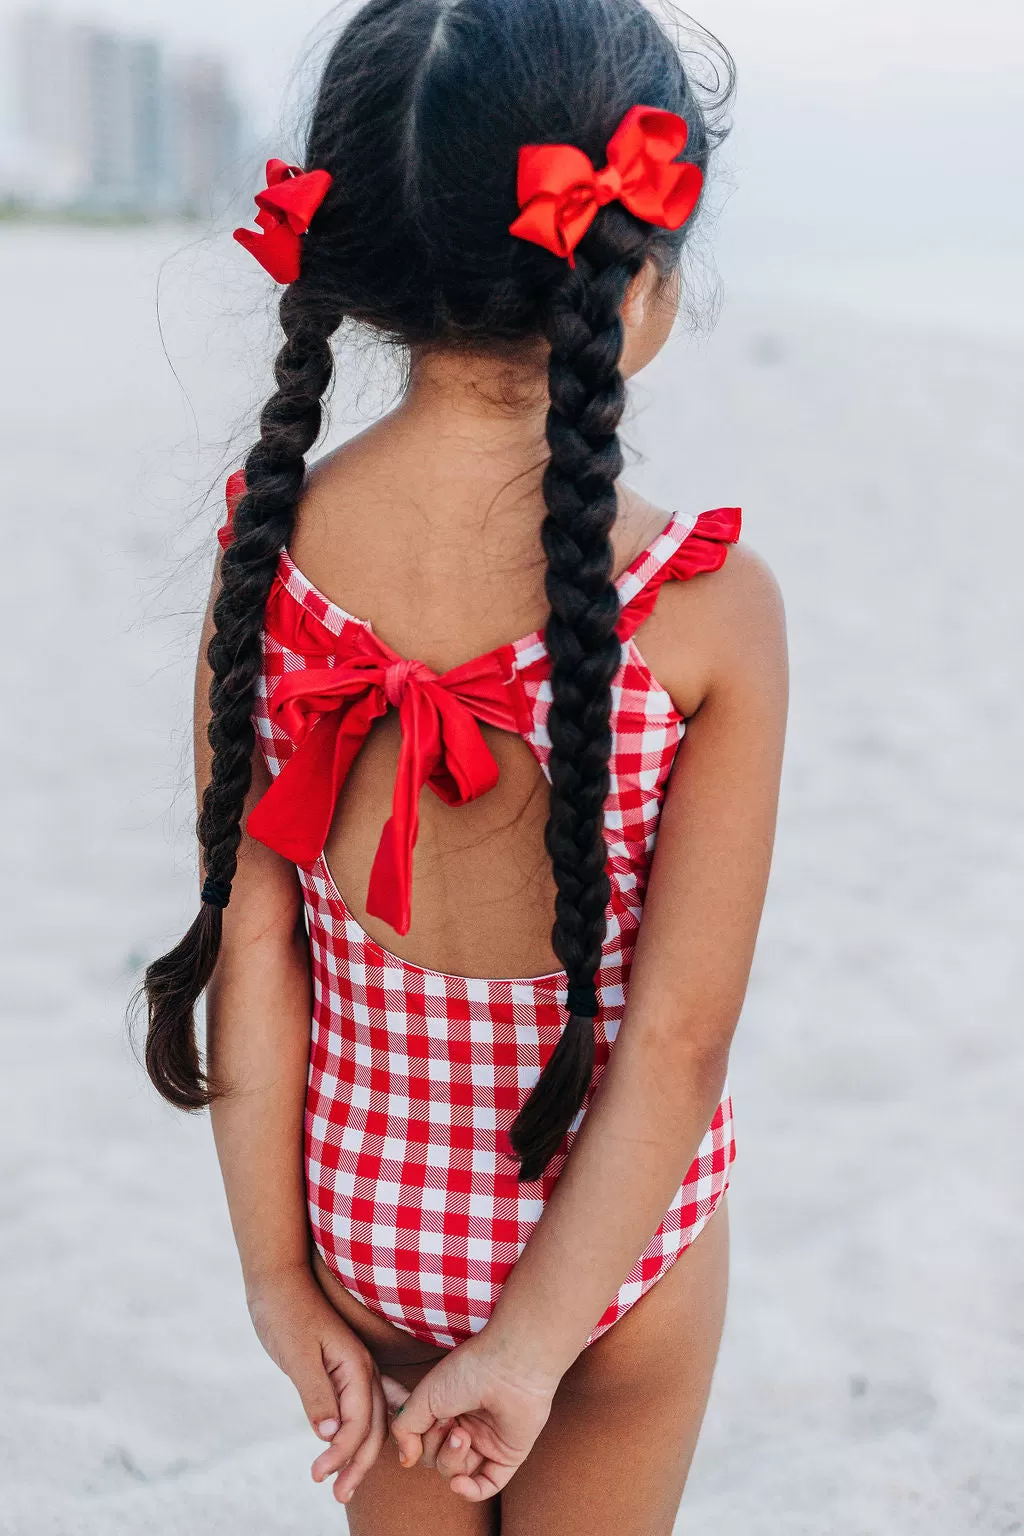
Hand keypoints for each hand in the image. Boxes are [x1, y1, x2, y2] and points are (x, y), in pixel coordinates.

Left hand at [246, 1266, 393, 1504]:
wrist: (277, 1279)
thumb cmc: (285, 1312)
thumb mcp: (297, 1354)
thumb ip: (316, 1394)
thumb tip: (330, 1435)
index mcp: (356, 1364)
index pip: (359, 1422)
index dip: (342, 1454)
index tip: (319, 1477)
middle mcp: (363, 1367)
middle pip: (372, 1426)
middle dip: (357, 1464)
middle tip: (338, 1496)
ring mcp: (355, 1367)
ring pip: (369, 1418)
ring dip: (358, 1453)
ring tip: (342, 1484)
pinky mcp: (341, 1368)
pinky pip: (361, 1405)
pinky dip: (360, 1431)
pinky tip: (360, 1444)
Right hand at [389, 1331, 557, 1500]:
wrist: (510, 1367)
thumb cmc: (468, 1372)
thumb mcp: (423, 1396)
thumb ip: (405, 1428)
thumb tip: (407, 1460)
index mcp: (446, 1408)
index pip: (422, 1440)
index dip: (416, 1436)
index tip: (421, 1419)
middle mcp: (466, 1425)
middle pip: (437, 1459)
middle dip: (435, 1446)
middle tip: (447, 1422)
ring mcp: (487, 1442)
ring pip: (457, 1473)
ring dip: (452, 1460)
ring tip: (461, 1435)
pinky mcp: (507, 1455)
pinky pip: (486, 1486)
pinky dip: (470, 1491)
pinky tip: (459, 1483)